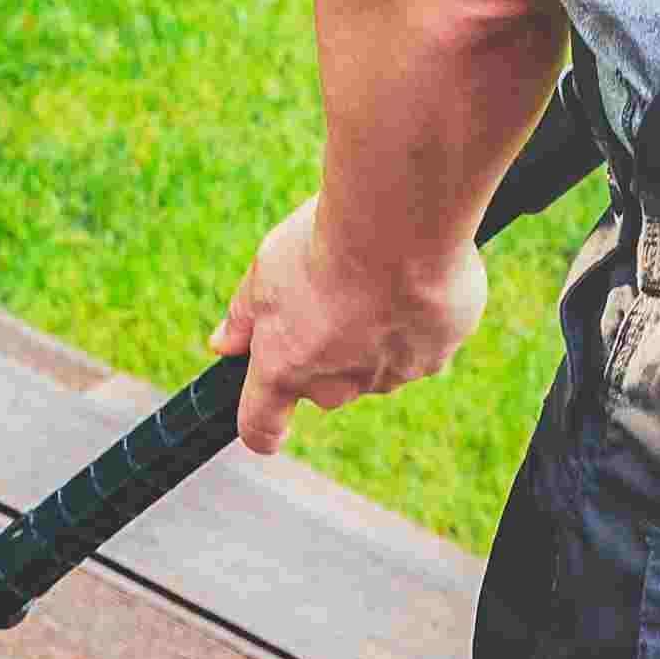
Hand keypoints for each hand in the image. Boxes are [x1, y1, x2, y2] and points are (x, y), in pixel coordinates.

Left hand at [213, 200, 481, 453]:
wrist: (401, 228)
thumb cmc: (325, 245)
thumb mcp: (267, 270)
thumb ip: (244, 316)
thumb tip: (224, 344)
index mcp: (282, 367)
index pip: (261, 423)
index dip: (264, 430)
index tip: (270, 430)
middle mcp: (335, 385)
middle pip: (324, 387)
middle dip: (325, 353)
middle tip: (332, 296)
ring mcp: (388, 376)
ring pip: (376, 365)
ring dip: (374, 333)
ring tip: (378, 277)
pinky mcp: (434, 359)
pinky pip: (420, 345)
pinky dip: (415, 319)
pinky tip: (415, 278)